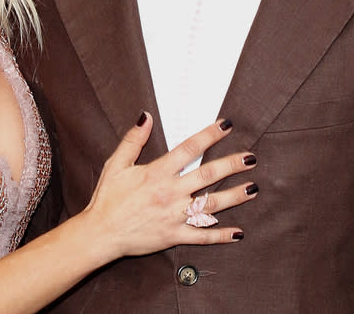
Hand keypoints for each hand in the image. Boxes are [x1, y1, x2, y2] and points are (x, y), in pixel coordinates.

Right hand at [79, 114, 256, 262]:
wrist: (100, 233)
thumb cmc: (107, 198)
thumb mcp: (116, 164)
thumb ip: (133, 140)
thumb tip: (146, 117)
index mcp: (157, 173)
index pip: (189, 149)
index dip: (209, 135)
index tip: (226, 126)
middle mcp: (170, 193)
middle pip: (208, 175)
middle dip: (232, 165)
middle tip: (251, 157)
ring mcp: (174, 216)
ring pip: (211, 205)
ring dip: (234, 196)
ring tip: (253, 188)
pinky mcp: (174, 235)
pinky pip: (202, 236)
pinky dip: (221, 235)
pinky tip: (239, 232)